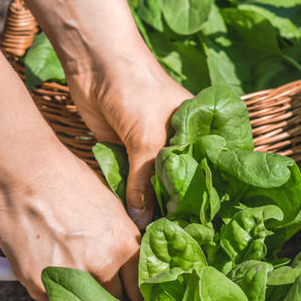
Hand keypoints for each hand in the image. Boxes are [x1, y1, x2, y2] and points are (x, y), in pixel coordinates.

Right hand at [0, 142, 142, 300]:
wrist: (27, 172)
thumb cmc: (70, 181)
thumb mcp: (112, 210)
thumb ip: (120, 241)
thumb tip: (126, 262)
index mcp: (125, 247)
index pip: (138, 286)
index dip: (134, 289)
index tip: (129, 291)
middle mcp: (102, 267)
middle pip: (112, 297)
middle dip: (107, 291)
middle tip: (94, 275)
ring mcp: (70, 277)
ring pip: (81, 299)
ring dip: (77, 289)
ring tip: (65, 259)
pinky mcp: (38, 283)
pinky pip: (49, 294)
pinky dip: (47, 282)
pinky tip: (43, 256)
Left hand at [66, 48, 192, 228]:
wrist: (96, 65)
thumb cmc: (137, 93)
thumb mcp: (147, 140)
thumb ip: (146, 181)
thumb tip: (143, 222)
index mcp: (195, 132)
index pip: (205, 169)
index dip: (204, 194)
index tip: (204, 224)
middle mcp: (176, 141)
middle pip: (177, 180)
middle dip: (175, 204)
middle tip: (179, 235)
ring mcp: (148, 147)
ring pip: (151, 183)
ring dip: (149, 203)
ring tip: (157, 234)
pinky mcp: (124, 150)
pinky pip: (129, 179)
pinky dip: (128, 195)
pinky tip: (133, 217)